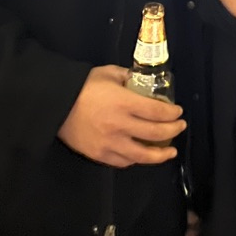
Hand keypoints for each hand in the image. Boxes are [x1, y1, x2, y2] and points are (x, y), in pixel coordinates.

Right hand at [57, 65, 185, 166]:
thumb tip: (141, 81)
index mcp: (124, 103)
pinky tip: (142, 155)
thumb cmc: (83, 86)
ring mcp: (110, 143)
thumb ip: (127, 77)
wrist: (56, 105)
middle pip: (155, 133)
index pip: (156, 112)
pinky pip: (124, 161)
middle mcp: (120, 126)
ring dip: (160, 154)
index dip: (172, 113)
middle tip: (180, 127)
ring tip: (170, 152)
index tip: (178, 112)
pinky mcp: (100, 155)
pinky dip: (136, 159)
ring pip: (142, 155)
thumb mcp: (108, 73)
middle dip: (173, 130)